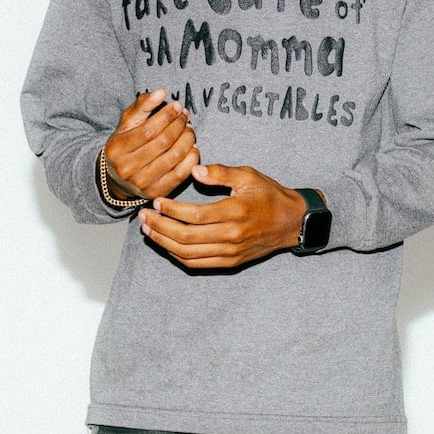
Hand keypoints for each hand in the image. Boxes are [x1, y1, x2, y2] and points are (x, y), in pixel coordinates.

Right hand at [104, 89, 199, 200]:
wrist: (119, 179)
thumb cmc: (126, 144)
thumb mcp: (127, 124)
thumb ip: (142, 105)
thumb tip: (161, 92)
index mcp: (116, 149)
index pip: (148, 130)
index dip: (167, 116)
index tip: (177, 106)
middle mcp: (127, 168)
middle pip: (163, 142)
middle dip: (179, 125)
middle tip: (185, 116)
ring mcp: (142, 183)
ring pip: (175, 156)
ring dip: (188, 139)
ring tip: (189, 129)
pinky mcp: (158, 192)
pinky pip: (182, 173)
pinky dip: (192, 157)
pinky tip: (193, 147)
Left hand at [139, 163, 306, 269]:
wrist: (291, 222)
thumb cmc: (269, 194)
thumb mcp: (248, 175)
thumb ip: (220, 172)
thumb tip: (194, 170)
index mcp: (234, 212)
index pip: (194, 216)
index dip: (170, 210)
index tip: (155, 202)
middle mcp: (231, 236)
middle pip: (186, 237)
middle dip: (159, 226)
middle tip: (142, 216)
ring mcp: (230, 253)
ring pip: (188, 254)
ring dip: (163, 242)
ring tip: (148, 230)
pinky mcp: (230, 262)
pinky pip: (197, 263)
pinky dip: (177, 256)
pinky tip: (165, 244)